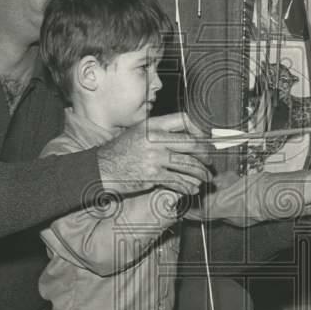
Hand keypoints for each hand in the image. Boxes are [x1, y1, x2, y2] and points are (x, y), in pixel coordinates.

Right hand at [97, 112, 213, 197]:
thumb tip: (183, 138)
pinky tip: (192, 189)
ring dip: (200, 173)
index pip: (183, 120)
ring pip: (187, 164)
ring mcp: (154, 157)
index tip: (203, 139)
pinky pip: (177, 180)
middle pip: (191, 144)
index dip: (198, 129)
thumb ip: (157, 133)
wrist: (101, 168)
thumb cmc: (119, 152)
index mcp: (152, 125)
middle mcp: (155, 139)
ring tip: (205, 178)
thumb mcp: (136, 133)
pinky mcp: (152, 175)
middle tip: (209, 162)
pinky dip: (188, 186)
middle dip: (205, 155)